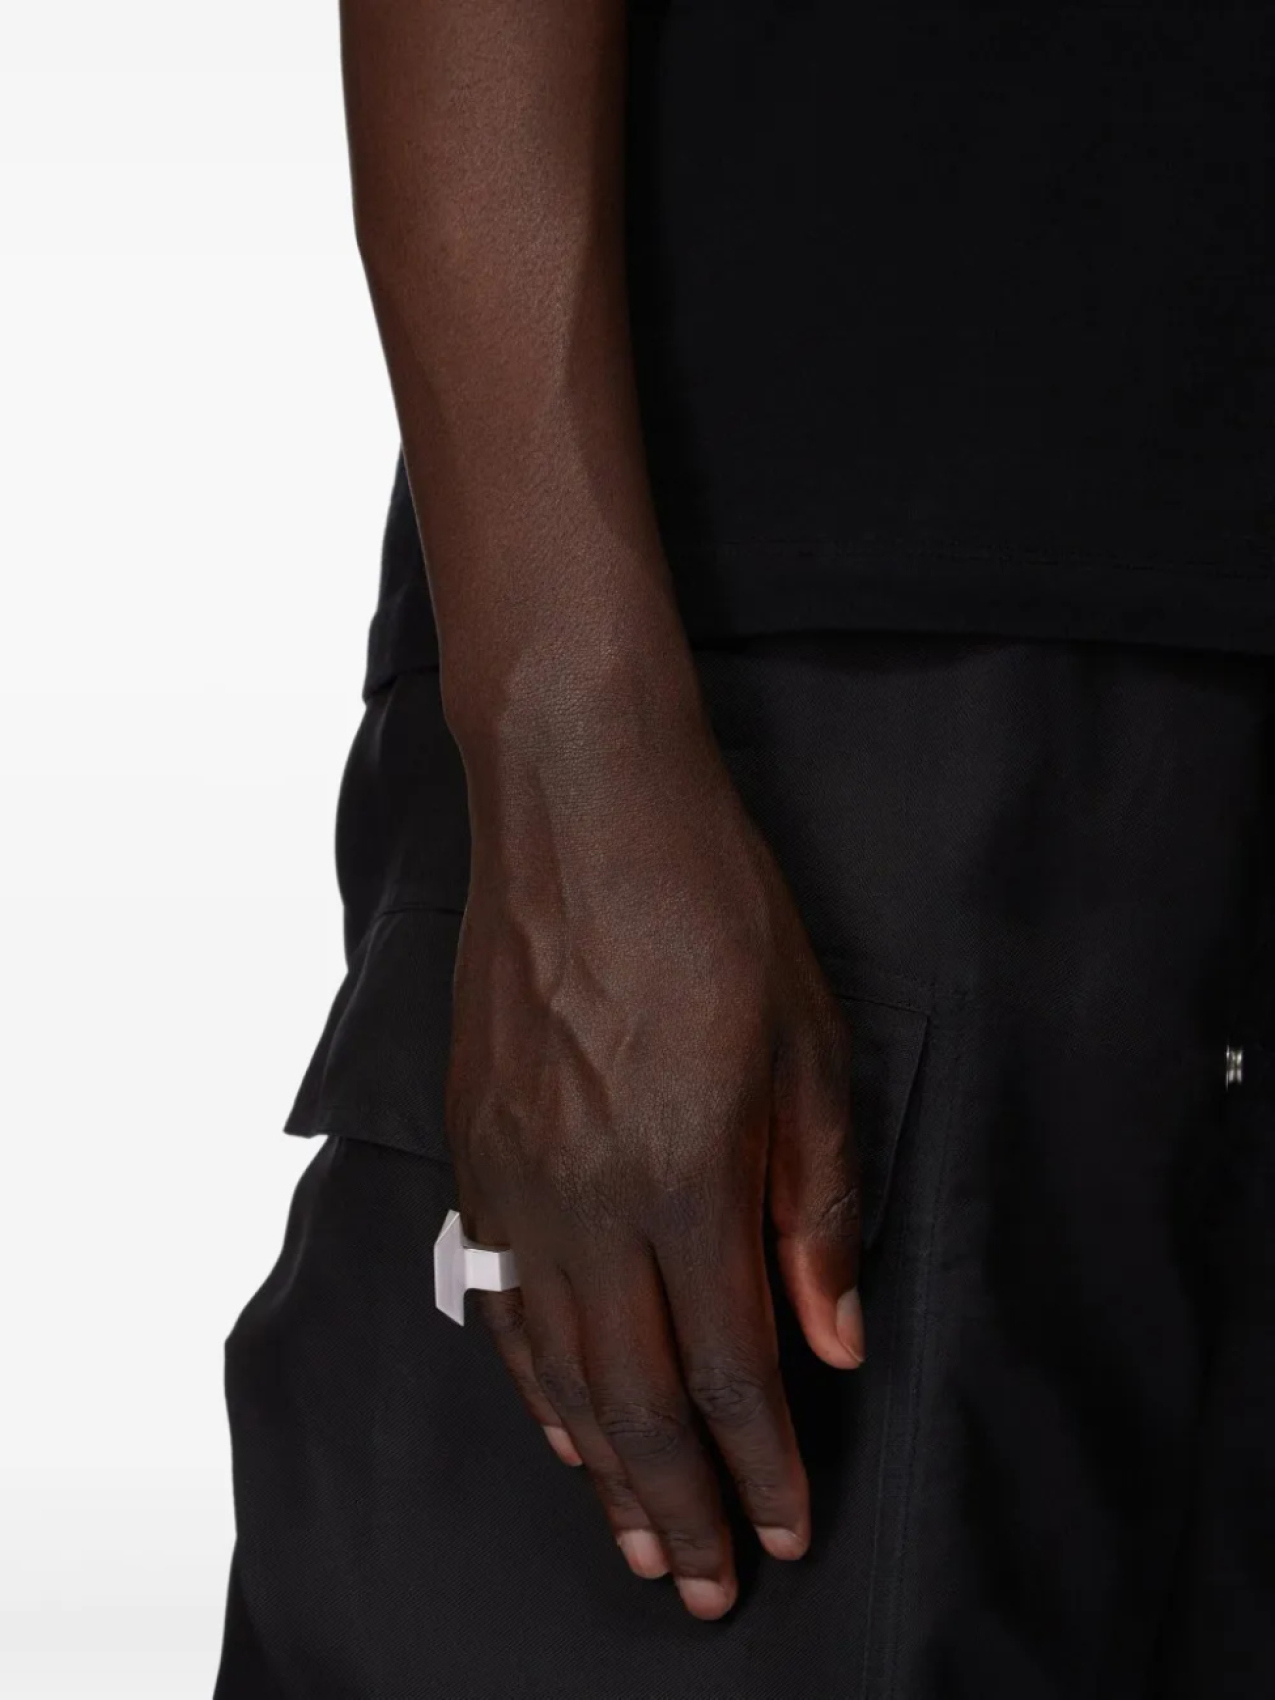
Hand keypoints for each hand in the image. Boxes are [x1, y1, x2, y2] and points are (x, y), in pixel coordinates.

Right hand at [442, 656, 864, 1620]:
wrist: (580, 808)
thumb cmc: (709, 908)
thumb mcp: (810, 1046)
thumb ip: (817, 1204)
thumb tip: (831, 1335)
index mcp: (685, 1172)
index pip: (727, 1365)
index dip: (759, 1464)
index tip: (782, 1531)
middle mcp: (586, 1196)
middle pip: (630, 1393)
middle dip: (674, 1501)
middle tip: (696, 1584)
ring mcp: (514, 1173)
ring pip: (551, 1360)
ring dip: (595, 1463)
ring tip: (629, 1535)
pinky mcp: (473, 1143)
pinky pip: (491, 1293)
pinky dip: (525, 1377)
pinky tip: (549, 1417)